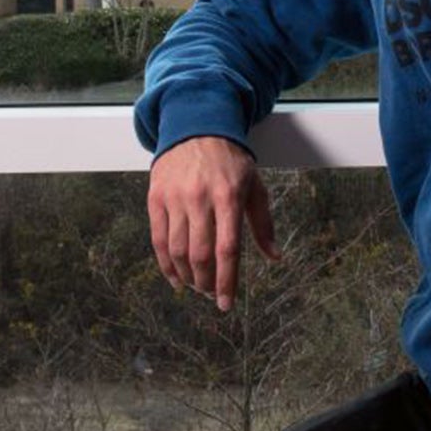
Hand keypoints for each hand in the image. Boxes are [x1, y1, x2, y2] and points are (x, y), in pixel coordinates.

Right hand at [146, 136, 279, 312]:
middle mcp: (200, 198)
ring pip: (177, 251)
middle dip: (206, 282)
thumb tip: (274, 257)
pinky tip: (175, 276)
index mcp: (229, 196)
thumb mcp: (254, 185)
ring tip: (196, 285)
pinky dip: (165, 264)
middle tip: (211, 293)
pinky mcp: (156, 197)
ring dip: (187, 276)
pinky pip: (158, 239)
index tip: (226, 303)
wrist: (195, 127)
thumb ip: (263, 223)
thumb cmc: (230, 161)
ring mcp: (175, 198)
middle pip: (201, 255)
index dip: (227, 281)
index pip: (228, 249)